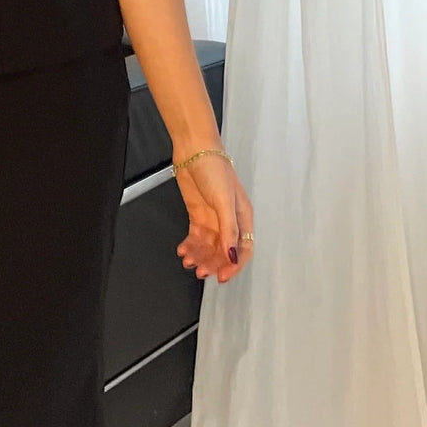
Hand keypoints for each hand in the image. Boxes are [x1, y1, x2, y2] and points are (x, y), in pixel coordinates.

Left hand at [173, 152, 253, 283]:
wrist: (194, 151)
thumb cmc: (216, 170)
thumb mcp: (224, 201)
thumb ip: (228, 230)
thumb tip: (233, 255)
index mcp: (243, 217)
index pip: (243, 249)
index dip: (234, 265)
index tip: (222, 276)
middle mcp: (229, 220)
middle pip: (224, 250)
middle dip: (213, 263)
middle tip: (201, 272)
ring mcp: (212, 218)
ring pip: (208, 246)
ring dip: (200, 256)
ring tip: (188, 262)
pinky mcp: (197, 214)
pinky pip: (195, 236)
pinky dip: (190, 245)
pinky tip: (183, 251)